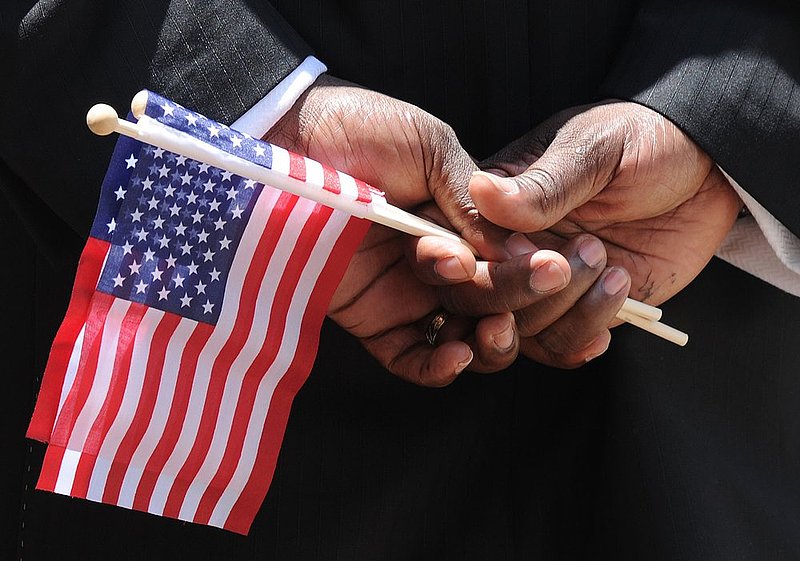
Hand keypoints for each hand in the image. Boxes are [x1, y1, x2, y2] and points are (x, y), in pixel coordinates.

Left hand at [266, 76, 621, 380]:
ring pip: (463, 336)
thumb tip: (519, 250)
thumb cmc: (360, 131)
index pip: (509, 261)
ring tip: (496, 328)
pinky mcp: (368, 319)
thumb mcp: (431, 150)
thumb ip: (473, 201)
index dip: (535, 270)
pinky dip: (438, 367)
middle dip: (519, 298)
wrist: (286, 139)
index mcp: (459, 224)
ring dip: (490, 339)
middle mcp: (438, 264)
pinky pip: (410, 357)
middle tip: (540, 284)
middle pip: (493, 302)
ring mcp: (405, 294)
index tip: (559, 266)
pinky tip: (458, 355)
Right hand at [470, 101, 742, 307]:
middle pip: (478, 299)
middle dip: (521, 293)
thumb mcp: (594, 152)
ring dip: (565, 308)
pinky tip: (617, 295)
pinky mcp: (580, 309)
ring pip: (520, 331)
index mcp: (495, 206)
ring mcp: (543, 285)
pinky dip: (585, 334)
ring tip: (610, 265)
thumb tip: (480, 191)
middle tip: (566, 265)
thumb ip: (541, 184)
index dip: (474, 264)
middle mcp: (510, 251)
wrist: (708, 167)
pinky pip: (562, 344)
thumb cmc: (644, 141)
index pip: (455, 246)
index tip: (522, 253)